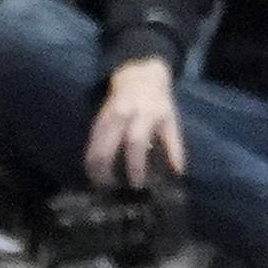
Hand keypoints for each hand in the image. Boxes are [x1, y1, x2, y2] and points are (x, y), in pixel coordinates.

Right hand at [88, 59, 185, 189]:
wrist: (138, 77)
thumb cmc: (158, 103)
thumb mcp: (170, 121)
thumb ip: (174, 147)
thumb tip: (177, 172)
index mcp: (144, 115)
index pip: (135, 143)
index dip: (135, 166)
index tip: (137, 184)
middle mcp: (122, 116)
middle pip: (106, 148)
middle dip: (105, 172)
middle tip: (111, 190)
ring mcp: (106, 118)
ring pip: (93, 148)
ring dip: (94, 170)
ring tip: (101, 186)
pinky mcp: (96, 121)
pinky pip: (89, 145)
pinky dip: (90, 161)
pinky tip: (95, 173)